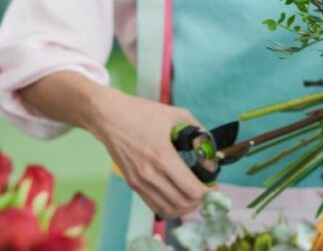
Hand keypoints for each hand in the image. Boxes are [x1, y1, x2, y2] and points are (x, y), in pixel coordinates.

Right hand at [87, 89, 206, 218]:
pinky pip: (154, 205)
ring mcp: (139, 182)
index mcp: (163, 158)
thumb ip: (199, 131)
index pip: (191, 189)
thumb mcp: (177, 115)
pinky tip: (178, 197)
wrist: (109, 117)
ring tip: (194, 197)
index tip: (214, 186)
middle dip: (200, 201)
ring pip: (168, 209)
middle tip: (207, 192)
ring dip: (185, 207)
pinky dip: (170, 207)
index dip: (208, 192)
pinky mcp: (132, 184)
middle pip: (182, 203)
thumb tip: (211, 148)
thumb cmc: (143, 113)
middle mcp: (150, 174)